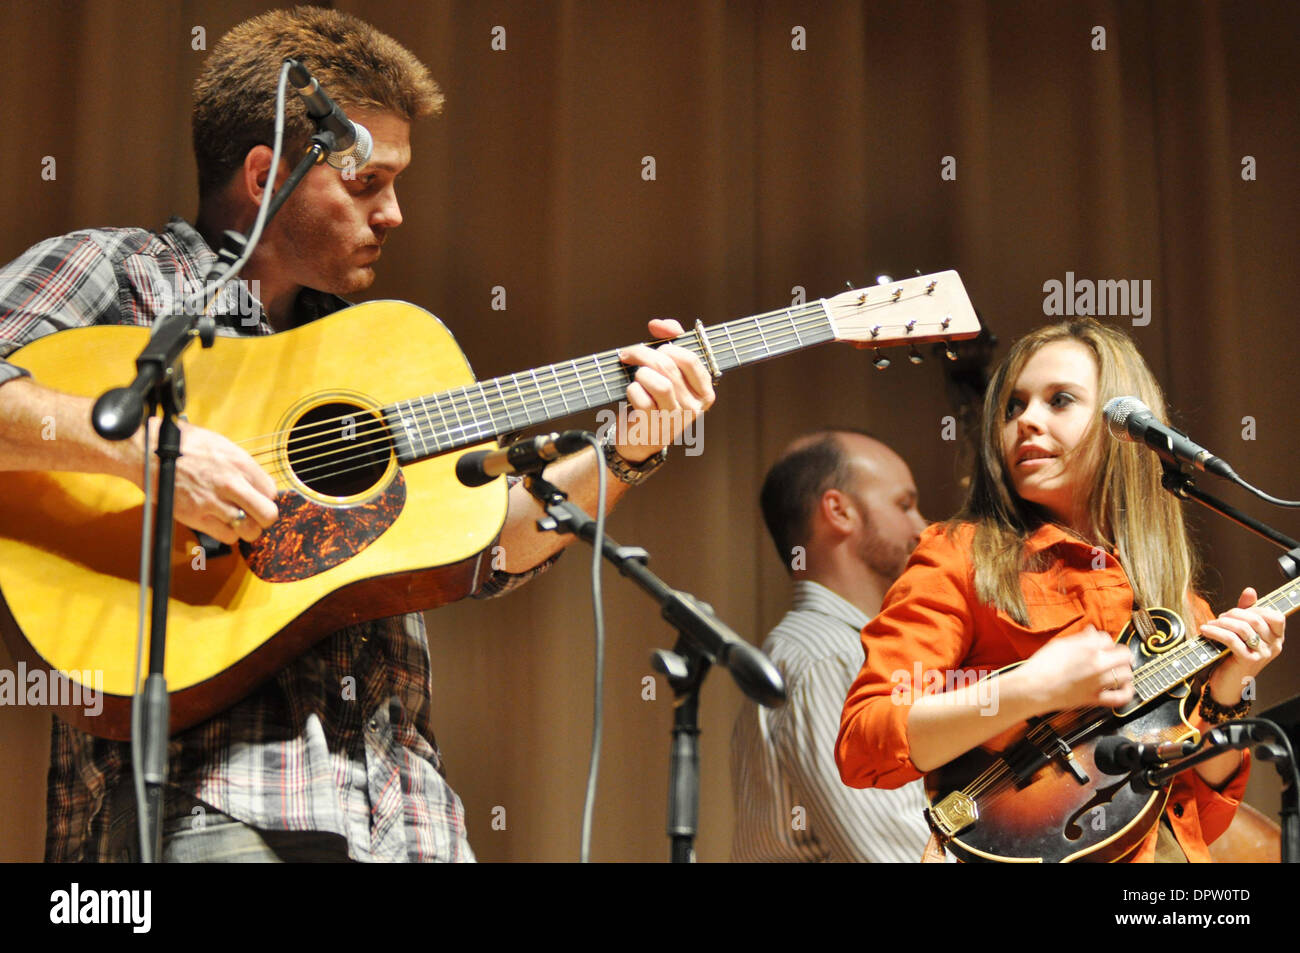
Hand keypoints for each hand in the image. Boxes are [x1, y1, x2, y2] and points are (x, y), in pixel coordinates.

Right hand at [137, 419, 278, 544]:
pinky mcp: (196, 517)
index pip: (271, 491)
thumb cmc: (183, 445)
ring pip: (250, 530)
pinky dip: (227, 534)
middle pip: (268, 514)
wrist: (148, 452)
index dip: (265, 496)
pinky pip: (227, 537)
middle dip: (264, 517)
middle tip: (255, 514)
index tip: (256, 497)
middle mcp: (230, 483)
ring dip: (246, 528)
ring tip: (237, 519)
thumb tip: (256, 482)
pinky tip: (220, 522)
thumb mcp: (222, 445)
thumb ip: (242, 466)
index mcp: (239, 462)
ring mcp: (213, 502)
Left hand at [615, 319, 714, 461]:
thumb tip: (658, 324)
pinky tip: (631, 392)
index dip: (669, 344)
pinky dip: (632, 389)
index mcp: (704, 392)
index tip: (653, 343)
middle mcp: (694, 407)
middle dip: (644, 353)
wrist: (640, 440)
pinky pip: (642, 398)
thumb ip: (670, 342)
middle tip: (629, 354)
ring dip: (640, 372)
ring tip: (635, 375)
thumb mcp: (669, 373)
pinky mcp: (654, 426)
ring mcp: (675, 418)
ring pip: (660, 382)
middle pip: (669, 367)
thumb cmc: (655, 401)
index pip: (691, 359)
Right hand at [1010, 627, 1134, 713]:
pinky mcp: (1096, 698)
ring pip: (1127, 674)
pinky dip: (1127, 692)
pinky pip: (1121, 697)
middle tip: (1113, 655)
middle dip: (1120, 653)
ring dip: (1124, 670)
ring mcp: (1099, 682)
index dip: (1102, 640)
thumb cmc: (1041, 666)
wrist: (1033, 688)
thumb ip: (1080, 638)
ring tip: (1117, 670)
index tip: (1098, 643)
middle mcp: (1097, 664)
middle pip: (1124, 655)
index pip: (1106, 638)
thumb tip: (1092, 632)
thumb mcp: (1060, 644)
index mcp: (1088, 647)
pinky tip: (1126, 687)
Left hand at [1201, 588, 1284, 705]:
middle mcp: (1274, 647)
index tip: (1237, 612)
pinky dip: (1216, 632)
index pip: (1275, 616)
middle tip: (1219, 618)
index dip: (1255, 609)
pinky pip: (1232, 639)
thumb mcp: (1240, 632)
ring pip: (1244, 628)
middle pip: (1255, 619)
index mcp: (1276, 638)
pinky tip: (1205, 630)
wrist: (1226, 685)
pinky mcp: (1248, 661)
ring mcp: (1263, 654)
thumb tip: (1250, 590)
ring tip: (1211, 624)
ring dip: (1223, 622)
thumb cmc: (1232, 656)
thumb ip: (1247, 611)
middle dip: (1234, 614)